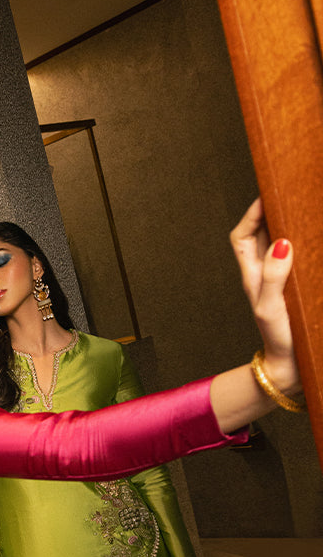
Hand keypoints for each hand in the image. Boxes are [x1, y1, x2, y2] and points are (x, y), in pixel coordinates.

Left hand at [230, 199, 297, 392]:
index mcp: (253, 274)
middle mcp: (265, 273)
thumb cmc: (277, 339)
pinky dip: (306, 243)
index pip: (242, 236)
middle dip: (273, 211)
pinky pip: (300, 257)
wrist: (293, 365)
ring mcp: (282, 278)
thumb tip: (282, 241)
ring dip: (291, 225)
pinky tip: (318, 236)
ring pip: (282, 243)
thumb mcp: (270, 307)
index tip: (267, 196)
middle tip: (292, 191)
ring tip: (307, 206)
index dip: (250, 215)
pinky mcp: (299, 285)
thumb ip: (274, 276)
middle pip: (263, 233)